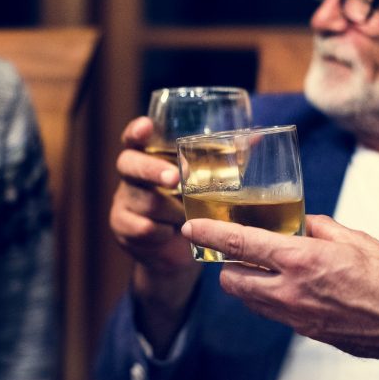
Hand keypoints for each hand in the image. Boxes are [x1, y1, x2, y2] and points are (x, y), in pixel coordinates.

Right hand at [109, 116, 201, 352]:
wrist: (176, 252)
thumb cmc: (193, 206)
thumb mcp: (205, 183)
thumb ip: (224, 161)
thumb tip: (255, 139)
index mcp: (149, 156)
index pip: (134, 138)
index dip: (136, 131)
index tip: (146, 128)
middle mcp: (132, 175)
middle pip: (130, 165)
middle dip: (153, 171)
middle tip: (175, 179)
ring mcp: (124, 201)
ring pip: (146, 201)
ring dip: (171, 210)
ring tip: (186, 215)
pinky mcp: (123, 227)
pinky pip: (144, 228)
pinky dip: (164, 232)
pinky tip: (171, 234)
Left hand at [181, 214, 378, 379]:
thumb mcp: (356, 239)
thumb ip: (319, 228)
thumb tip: (301, 223)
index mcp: (301, 260)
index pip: (239, 244)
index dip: (209, 234)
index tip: (190, 227)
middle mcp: (291, 291)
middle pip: (232, 281)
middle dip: (224, 265)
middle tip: (233, 251)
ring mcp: (297, 317)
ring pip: (250, 301)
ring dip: (247, 283)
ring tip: (261, 267)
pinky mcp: (308, 333)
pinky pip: (275, 313)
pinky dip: (271, 298)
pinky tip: (290, 286)